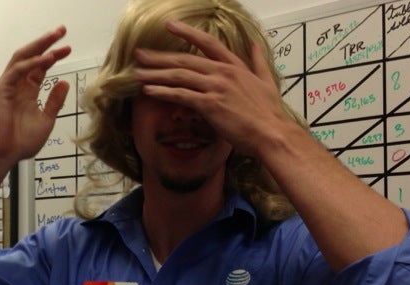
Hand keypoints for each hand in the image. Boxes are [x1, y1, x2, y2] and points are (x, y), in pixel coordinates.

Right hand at [0, 26, 71, 168]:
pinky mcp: (1, 90)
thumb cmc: (20, 142)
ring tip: (54, 38)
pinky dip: (32, 64)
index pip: (41, 67)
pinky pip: (17, 71)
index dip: (54, 56)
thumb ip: (55, 102)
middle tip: (61, 31)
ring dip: (39, 47)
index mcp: (27, 92)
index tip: (68, 48)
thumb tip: (64, 83)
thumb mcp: (46, 120)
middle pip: (31, 56)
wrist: (3, 155)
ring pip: (22, 58)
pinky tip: (46, 59)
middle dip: (46, 42)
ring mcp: (8, 86)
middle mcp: (17, 85)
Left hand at [133, 20, 296, 158]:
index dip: (187, 33)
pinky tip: (149, 90)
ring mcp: (215, 87)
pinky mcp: (210, 105)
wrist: (272, 133)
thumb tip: (256, 47)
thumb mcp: (267, 82)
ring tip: (137, 73)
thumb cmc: (270, 113)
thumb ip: (258, 62)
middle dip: (159, 57)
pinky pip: (181, 95)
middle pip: (185, 59)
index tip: (169, 25)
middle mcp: (223, 73)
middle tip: (139, 54)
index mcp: (235, 66)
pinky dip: (163, 91)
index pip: (207, 43)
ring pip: (179, 75)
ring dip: (155, 73)